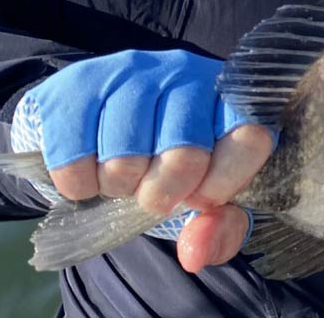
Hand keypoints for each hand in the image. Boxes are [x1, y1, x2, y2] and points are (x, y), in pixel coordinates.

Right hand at [25, 49, 274, 271]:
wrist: (98, 123)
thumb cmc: (167, 163)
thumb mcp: (205, 193)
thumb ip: (220, 226)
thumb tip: (196, 253)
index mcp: (230, 99)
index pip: (249, 135)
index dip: (225, 180)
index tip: (202, 197)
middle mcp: (187, 73)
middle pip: (185, 150)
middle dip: (164, 191)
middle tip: (153, 194)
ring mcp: (133, 71)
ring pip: (125, 152)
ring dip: (118, 184)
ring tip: (120, 177)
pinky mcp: (80, 80)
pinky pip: (73, 150)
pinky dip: (78, 180)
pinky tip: (87, 172)